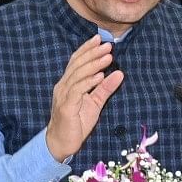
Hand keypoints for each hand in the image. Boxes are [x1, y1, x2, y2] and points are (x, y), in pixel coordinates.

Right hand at [46, 35, 124, 161]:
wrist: (61, 143)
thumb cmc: (77, 123)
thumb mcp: (95, 103)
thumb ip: (105, 88)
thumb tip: (119, 73)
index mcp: (68, 83)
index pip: (77, 61)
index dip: (87, 49)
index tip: (99, 38)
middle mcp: (63, 86)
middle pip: (78, 64)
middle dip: (93, 53)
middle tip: (108, 45)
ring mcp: (63, 95)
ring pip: (78, 75)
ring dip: (94, 65)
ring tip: (108, 57)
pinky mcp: (66, 106)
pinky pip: (77, 90)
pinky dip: (88, 82)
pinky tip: (100, 76)